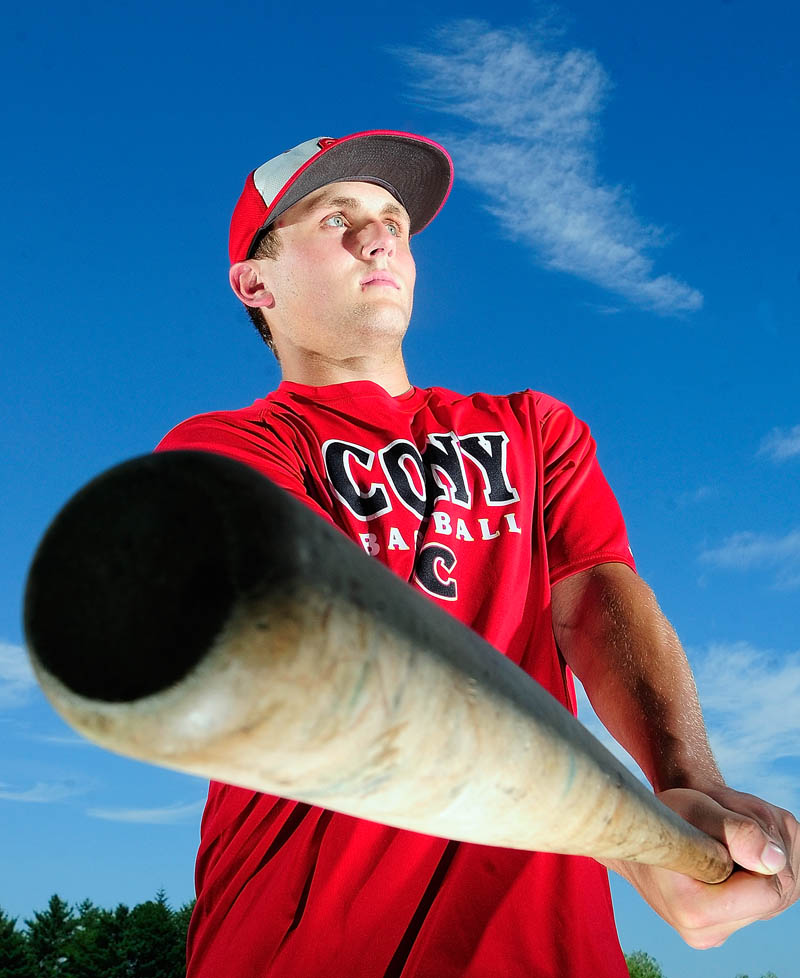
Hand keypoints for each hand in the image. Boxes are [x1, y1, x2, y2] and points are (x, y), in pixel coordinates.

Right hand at [610, 785, 798, 947]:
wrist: (645, 837)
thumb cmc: (665, 816)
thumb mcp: (694, 806)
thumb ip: (735, 830)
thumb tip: (774, 861)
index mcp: (693, 911)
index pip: (767, 891)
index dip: (757, 852)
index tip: (723, 834)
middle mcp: (709, 934)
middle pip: (778, 891)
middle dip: (763, 851)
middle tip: (723, 828)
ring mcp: (721, 934)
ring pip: (782, 891)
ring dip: (765, 855)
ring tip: (722, 838)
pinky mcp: (731, 927)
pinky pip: (775, 895)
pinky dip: (764, 867)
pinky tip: (732, 854)